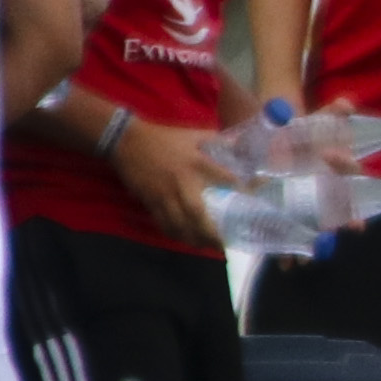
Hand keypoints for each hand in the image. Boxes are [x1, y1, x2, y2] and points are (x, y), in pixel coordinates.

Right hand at [105, 116, 230, 249]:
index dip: (241, 190)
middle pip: (198, 213)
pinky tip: (185, 239)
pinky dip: (175, 234)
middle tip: (225, 243)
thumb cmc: (163, 138)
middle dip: (211, 232)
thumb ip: (217, 139)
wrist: (127, 142)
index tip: (253, 203)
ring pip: (179, 224)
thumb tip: (240, 143)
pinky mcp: (151, 202)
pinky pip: (164, 224)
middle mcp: (182, 182)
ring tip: (208, 247)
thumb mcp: (193, 134)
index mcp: (196, 163)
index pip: (225, 178)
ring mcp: (164, 194)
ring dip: (194, 239)